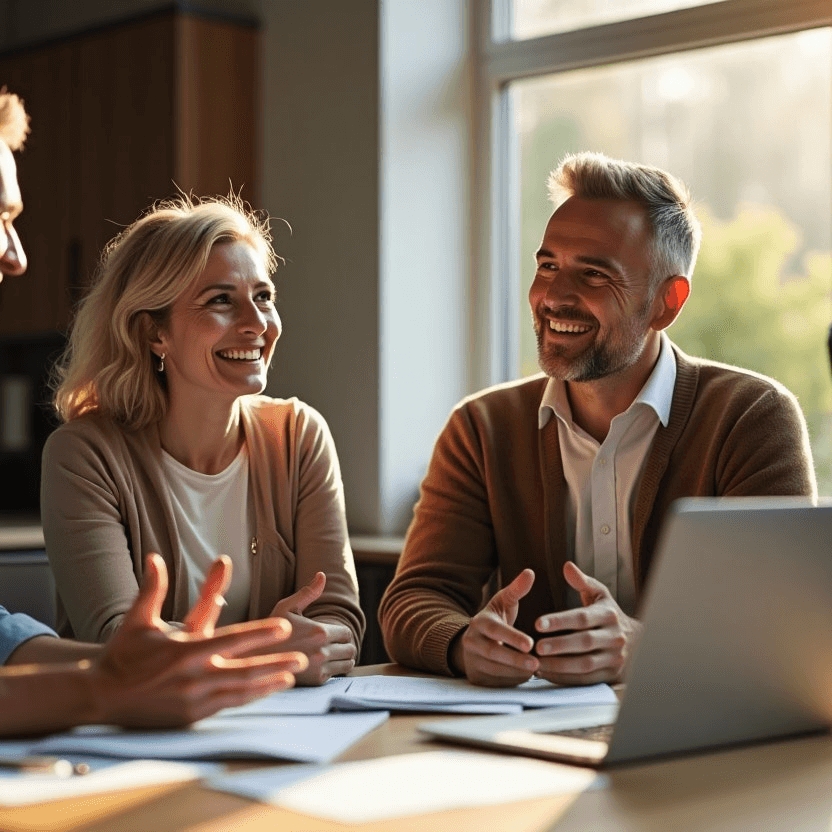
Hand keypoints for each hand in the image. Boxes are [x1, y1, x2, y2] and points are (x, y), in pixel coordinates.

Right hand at [89, 553, 307, 727]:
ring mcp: (193, 700)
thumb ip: (152, 588)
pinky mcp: (190, 717)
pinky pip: (228, 706)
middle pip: (244, 669)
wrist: (100, 696)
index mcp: (185, 651)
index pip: (232, 639)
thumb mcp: (138, 619)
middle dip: (276, 664)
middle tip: (302, 658)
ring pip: (240, 691)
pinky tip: (265, 692)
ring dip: (268, 684)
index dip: (261, 633)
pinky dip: (249, 698)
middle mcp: (193, 677)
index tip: (285, 627)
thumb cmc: (123, 654)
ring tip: (292, 677)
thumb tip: (154, 557)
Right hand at [270, 572, 356, 684]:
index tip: (332, 633)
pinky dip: (332, 671)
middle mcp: (322, 651)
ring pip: (348, 664)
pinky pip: (335, 676)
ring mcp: (319, 668)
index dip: (341, 632)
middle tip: (333, 644)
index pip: (347, 633)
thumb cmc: (268, 631)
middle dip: (344, 646)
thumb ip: (308, 592)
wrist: (252, 661)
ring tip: (330, 655)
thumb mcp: (286, 607)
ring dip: (342, 659)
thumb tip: (322, 575)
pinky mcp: (315, 682)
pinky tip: (319, 665)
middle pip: (350, 649)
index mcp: (319, 631)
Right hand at [451, 568, 539, 686]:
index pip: (496, 630)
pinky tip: (526, 678)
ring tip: (537, 671)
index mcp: (480, 622)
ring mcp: (472, 661)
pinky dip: (512, 682)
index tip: (531, 643)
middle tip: (537, 663)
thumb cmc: (494, 620)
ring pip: (495, 671)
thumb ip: (516, 589)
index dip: (512, 637)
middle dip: (516, 660)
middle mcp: (472, 642)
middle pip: (494, 653)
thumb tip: (530, 572)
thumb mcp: (502, 602)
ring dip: (517, 673)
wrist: (471, 642)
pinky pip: (496, 683)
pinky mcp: (476, 678)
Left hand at [534, 562, 641, 684]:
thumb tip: (567, 566)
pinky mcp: (611, 674)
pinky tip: (547, 674)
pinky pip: (586, 679)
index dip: (559, 621)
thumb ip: (582, 582)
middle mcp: (614, 636)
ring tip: (537, 663)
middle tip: (536, 647)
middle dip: (559, 645)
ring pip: (585, 664)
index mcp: (608, 614)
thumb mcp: (600, 595)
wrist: (639, 641)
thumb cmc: (609, 614)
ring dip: (559, 666)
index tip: (537, 623)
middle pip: (584, 642)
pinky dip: (566, 678)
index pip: (582, 618)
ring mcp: (614, 657)